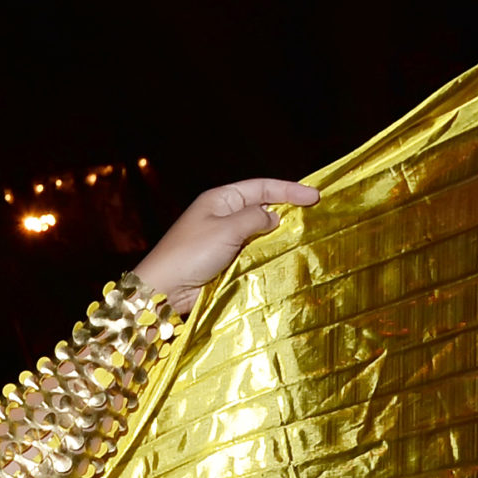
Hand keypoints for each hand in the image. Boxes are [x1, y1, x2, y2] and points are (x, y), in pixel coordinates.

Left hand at [136, 176, 322, 305]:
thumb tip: (273, 217)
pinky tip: (282, 256)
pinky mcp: (223, 261)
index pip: (261, 187)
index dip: (288, 190)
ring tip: (304, 236)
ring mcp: (222, 239)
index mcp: (220, 199)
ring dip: (278, 234)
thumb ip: (255, 218)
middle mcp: (222, 216)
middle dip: (286, 210)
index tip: (314, 197)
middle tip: (314, 216)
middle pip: (261, 207)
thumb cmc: (190, 254)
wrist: (163, 290)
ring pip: (258, 232)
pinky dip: (267, 252)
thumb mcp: (227, 229)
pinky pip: (251, 252)